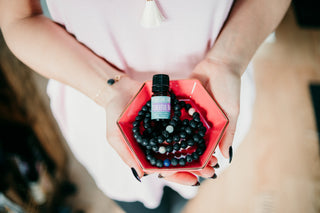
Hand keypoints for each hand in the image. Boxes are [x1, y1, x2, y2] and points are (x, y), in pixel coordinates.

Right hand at [105, 75, 217, 184]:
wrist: (119, 90)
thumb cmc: (114, 113)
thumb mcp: (114, 135)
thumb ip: (126, 154)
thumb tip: (142, 175)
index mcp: (148, 152)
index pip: (164, 169)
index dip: (179, 176)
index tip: (194, 181)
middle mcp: (160, 143)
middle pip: (179, 158)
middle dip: (196, 167)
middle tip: (212, 171)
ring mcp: (167, 129)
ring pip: (185, 143)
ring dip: (200, 152)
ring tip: (215, 158)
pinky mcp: (172, 115)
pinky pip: (186, 124)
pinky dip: (196, 131)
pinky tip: (208, 136)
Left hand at [158, 58, 240, 184]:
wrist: (220, 65)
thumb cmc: (230, 89)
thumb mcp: (232, 112)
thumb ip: (229, 133)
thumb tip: (226, 157)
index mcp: (212, 127)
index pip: (203, 145)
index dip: (197, 155)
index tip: (189, 166)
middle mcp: (199, 122)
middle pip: (188, 138)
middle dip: (180, 147)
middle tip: (169, 158)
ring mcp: (189, 112)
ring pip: (178, 126)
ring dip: (170, 134)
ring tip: (158, 145)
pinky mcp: (181, 101)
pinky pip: (172, 110)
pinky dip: (166, 117)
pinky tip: (156, 125)